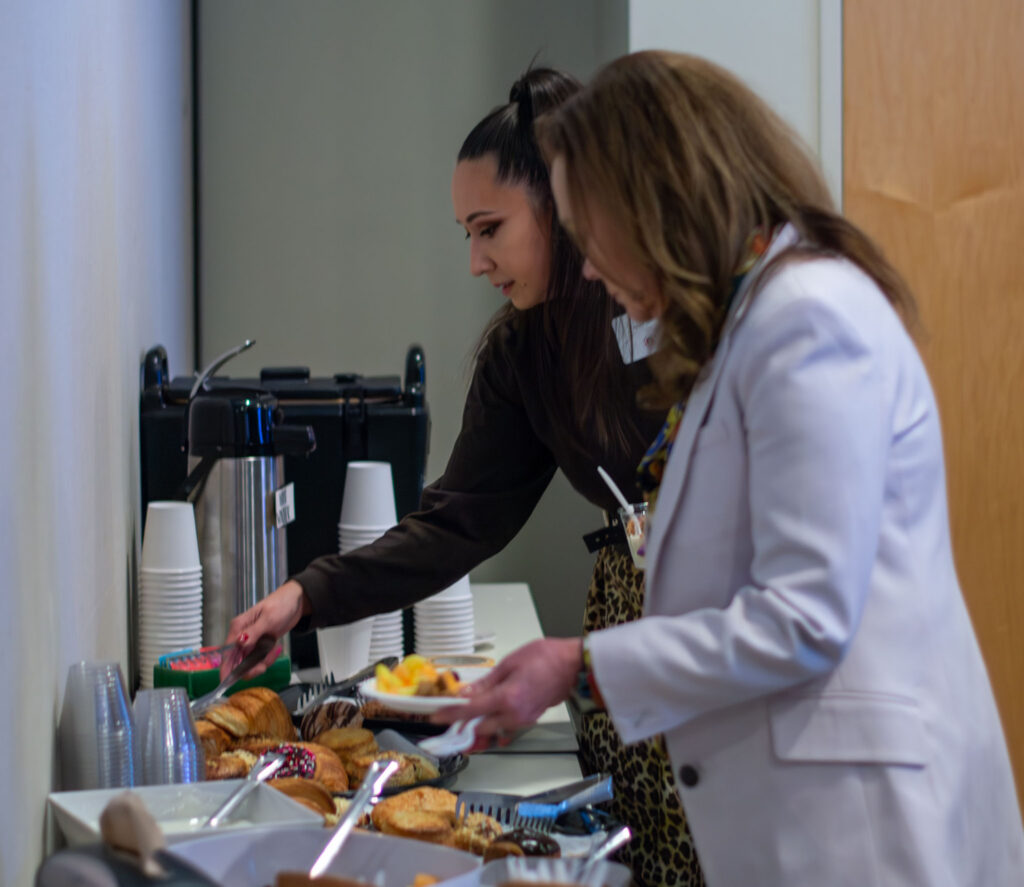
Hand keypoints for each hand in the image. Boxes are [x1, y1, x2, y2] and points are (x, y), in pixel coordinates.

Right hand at [220, 579, 309, 678]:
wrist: (296, 601)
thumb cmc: (282, 604)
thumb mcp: (269, 618)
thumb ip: (254, 632)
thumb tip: (239, 642)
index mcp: (238, 627)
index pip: (227, 653)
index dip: (226, 669)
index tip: (230, 681)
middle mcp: (241, 636)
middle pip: (236, 662)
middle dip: (249, 669)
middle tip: (263, 666)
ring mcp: (251, 642)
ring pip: (248, 664)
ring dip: (260, 664)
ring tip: (273, 653)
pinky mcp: (260, 645)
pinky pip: (259, 660)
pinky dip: (267, 659)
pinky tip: (275, 649)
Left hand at [431, 638, 581, 741]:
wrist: (574, 666)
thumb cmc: (544, 657)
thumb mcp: (510, 663)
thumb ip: (486, 682)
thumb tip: (466, 693)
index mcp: (506, 698)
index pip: (471, 710)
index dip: (451, 714)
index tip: (435, 717)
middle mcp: (513, 715)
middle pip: (480, 728)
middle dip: (461, 727)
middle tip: (447, 721)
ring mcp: (523, 720)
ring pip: (493, 730)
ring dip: (476, 727)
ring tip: (463, 721)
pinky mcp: (530, 719)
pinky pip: (506, 727)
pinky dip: (493, 725)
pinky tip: (486, 722)